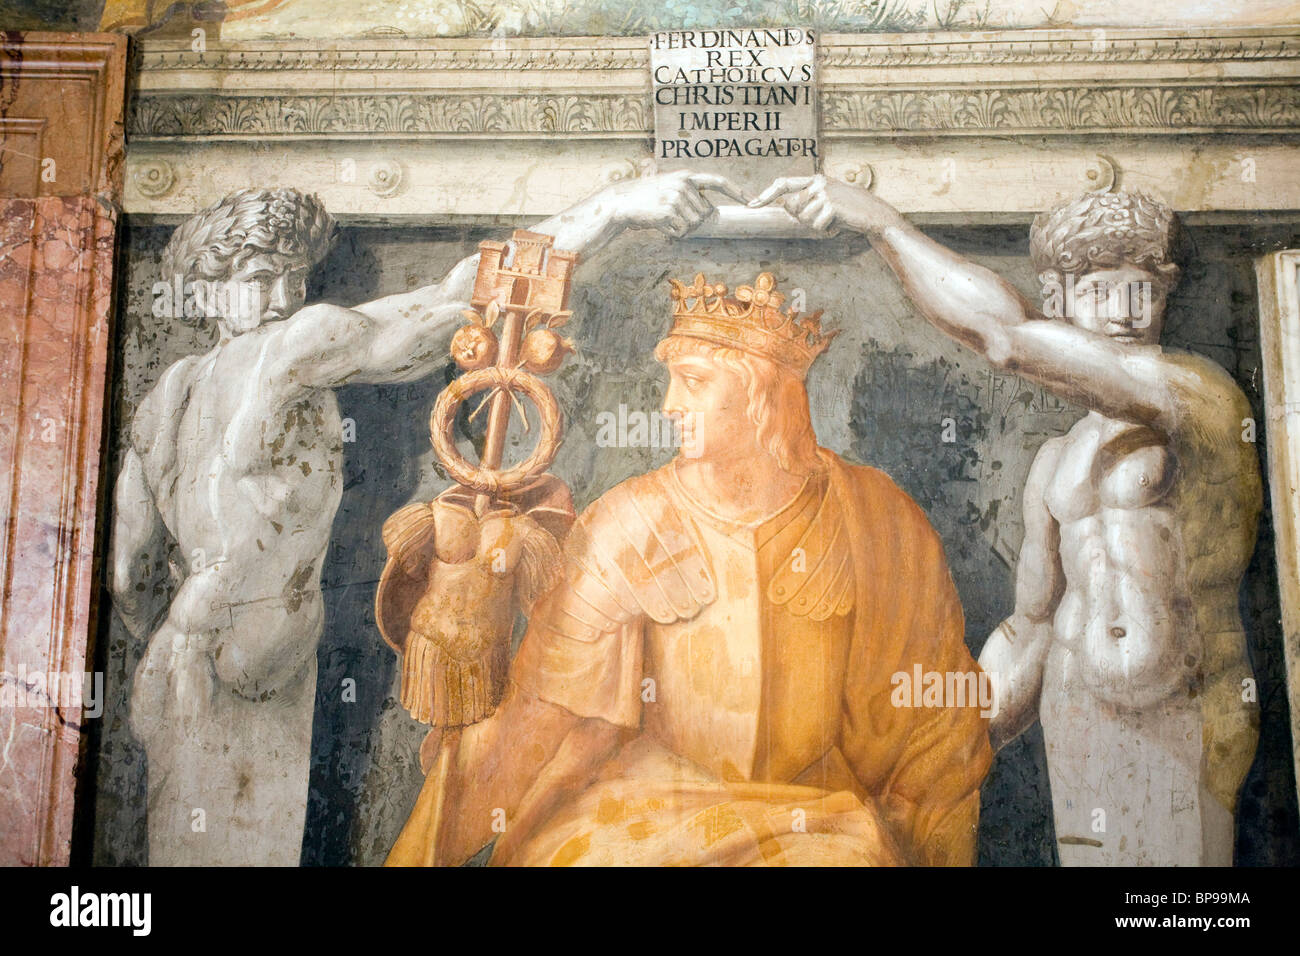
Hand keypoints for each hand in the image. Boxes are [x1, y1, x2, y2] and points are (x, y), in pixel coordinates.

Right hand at [607, 169, 749, 237]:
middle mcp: (685, 184)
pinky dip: (671, 233)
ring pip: (693, 224)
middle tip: (671, 215)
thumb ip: (690, 195)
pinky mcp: (669, 211)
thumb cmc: (648, 198)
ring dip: (680, 228)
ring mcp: (677, 197)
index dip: (736, 191)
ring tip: (663, 218)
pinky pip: (680, 231)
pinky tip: (658, 224)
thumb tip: (710, 213)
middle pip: (705, 213)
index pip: (718, 182)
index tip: (752, 200)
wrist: (622, 202)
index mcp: (687, 176)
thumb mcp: (670, 188)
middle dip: (692, 220)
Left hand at [748, 174, 901, 236]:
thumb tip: (785, 206)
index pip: (783, 184)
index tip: (751, 205)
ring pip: (803, 219)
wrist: (874, 215)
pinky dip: (826, 231)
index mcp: (814, 179)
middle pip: (791, 208)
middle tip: (821, 220)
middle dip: (802, 219)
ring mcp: (825, 192)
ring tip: (833, 221)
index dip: (766, 195)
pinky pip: (816, 225)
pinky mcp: (832, 205)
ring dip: (816, 226)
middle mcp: (818, 182)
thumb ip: (805, 202)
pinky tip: (839, 226)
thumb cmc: (847, 212)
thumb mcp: (824, 203)